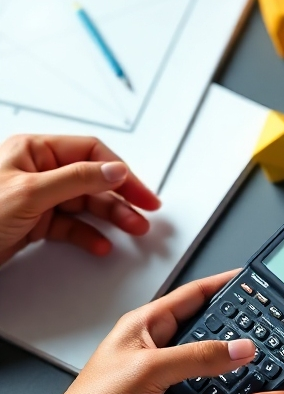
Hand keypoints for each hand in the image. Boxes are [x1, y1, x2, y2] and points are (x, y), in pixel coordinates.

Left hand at [0, 134, 159, 265]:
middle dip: (120, 198)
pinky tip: (99, 243)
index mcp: (34, 151)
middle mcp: (37, 171)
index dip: (121, 171)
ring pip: (84, 205)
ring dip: (110, 218)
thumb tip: (114, 170)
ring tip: (131, 230)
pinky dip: (87, 235)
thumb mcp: (29, 192)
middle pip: (92, 180)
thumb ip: (77, 179)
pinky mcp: (31, 223)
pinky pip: (69, 226)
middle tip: (145, 213)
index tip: (141, 192)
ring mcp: (35, 197)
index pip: (91, 153)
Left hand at [41, 271, 283, 393]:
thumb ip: (198, 356)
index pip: (207, 294)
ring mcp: (197, 387)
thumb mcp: (144, 370)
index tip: (273, 284)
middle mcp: (186, 354)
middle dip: (281, 353)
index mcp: (162, 326)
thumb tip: (242, 348)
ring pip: (255, 386)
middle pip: (248, 343)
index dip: (239, 286)